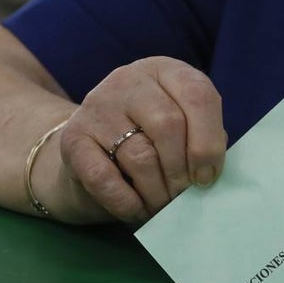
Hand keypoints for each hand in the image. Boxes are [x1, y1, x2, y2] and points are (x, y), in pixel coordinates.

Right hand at [50, 57, 225, 222]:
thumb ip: (204, 140)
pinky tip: (137, 210)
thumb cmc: (153, 144)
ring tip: (163, 206)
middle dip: (183, 171)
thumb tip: (210, 169)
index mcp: (167, 72)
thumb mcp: (185, 131)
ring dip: (158, 192)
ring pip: (140, 156)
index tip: (208, 177)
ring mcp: (97, 106)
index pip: (198, 96)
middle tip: (184, 196)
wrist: (91, 157)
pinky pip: (104, 178)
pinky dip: (127, 202)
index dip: (209, 142)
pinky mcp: (73, 138)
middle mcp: (129, 81)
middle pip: (169, 125)